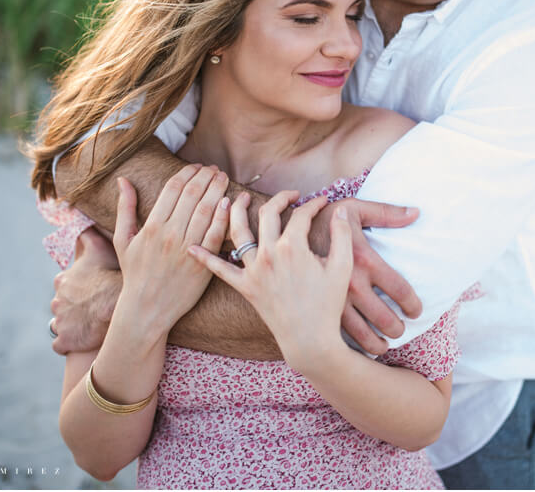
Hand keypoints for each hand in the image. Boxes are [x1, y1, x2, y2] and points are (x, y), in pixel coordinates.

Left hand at [49, 228, 119, 354]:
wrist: (115, 306)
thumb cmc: (109, 276)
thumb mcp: (99, 248)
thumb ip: (87, 235)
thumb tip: (81, 222)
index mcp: (62, 280)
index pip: (64, 284)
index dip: (78, 287)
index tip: (91, 290)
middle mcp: (56, 301)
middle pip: (61, 304)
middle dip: (73, 306)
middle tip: (92, 308)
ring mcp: (59, 322)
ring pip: (60, 324)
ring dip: (70, 325)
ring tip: (87, 326)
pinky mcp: (64, 341)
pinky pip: (61, 345)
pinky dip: (68, 343)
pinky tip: (81, 340)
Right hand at [112, 164, 229, 334]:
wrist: (147, 308)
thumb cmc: (134, 273)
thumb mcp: (122, 240)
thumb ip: (125, 208)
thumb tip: (122, 180)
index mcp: (151, 226)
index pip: (173, 189)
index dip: (187, 173)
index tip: (196, 167)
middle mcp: (170, 234)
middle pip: (192, 195)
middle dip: (205, 176)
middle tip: (213, 169)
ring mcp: (187, 248)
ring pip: (206, 210)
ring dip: (217, 189)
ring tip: (223, 177)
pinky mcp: (202, 262)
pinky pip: (215, 233)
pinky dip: (223, 215)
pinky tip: (229, 201)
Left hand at [194, 192, 352, 373]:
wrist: (309, 339)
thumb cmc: (328, 305)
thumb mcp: (343, 267)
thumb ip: (342, 235)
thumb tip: (341, 210)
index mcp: (293, 247)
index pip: (301, 214)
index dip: (314, 204)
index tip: (321, 201)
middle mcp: (269, 254)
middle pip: (268, 213)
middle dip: (280, 198)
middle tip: (290, 196)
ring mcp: (253, 270)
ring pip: (238, 232)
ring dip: (235, 211)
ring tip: (238, 198)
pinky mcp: (244, 287)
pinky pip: (220, 270)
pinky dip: (205, 258)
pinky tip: (191, 247)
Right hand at [308, 198, 422, 353]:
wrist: (282, 232)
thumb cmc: (323, 220)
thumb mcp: (354, 208)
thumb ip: (386, 211)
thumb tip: (416, 213)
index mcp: (363, 259)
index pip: (400, 290)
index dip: (413, 304)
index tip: (416, 310)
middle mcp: (350, 284)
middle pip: (385, 320)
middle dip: (397, 329)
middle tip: (401, 330)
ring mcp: (332, 300)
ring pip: (363, 336)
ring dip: (378, 345)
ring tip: (384, 344)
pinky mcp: (316, 308)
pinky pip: (340, 337)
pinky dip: (353, 347)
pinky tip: (359, 347)